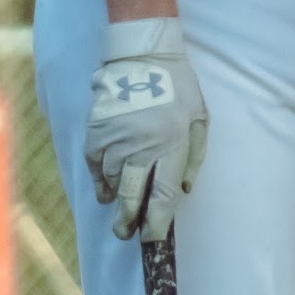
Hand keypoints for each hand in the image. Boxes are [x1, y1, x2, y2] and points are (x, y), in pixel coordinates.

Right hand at [86, 17, 208, 240]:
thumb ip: (194, 157)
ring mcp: (115, 141)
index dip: (156, 221)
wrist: (142, 56)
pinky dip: (100, 180)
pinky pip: (95, 166)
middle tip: (127, 235)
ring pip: (112, 183)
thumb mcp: (199, 119)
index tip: (152, 238)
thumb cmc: (178, 87)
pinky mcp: (96, 133)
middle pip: (132, 196)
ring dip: (116, 200)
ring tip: (119, 212)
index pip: (163, 194)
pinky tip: (105, 188)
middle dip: (129, 220)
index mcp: (170, 146)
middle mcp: (141, 148)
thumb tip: (184, 190)